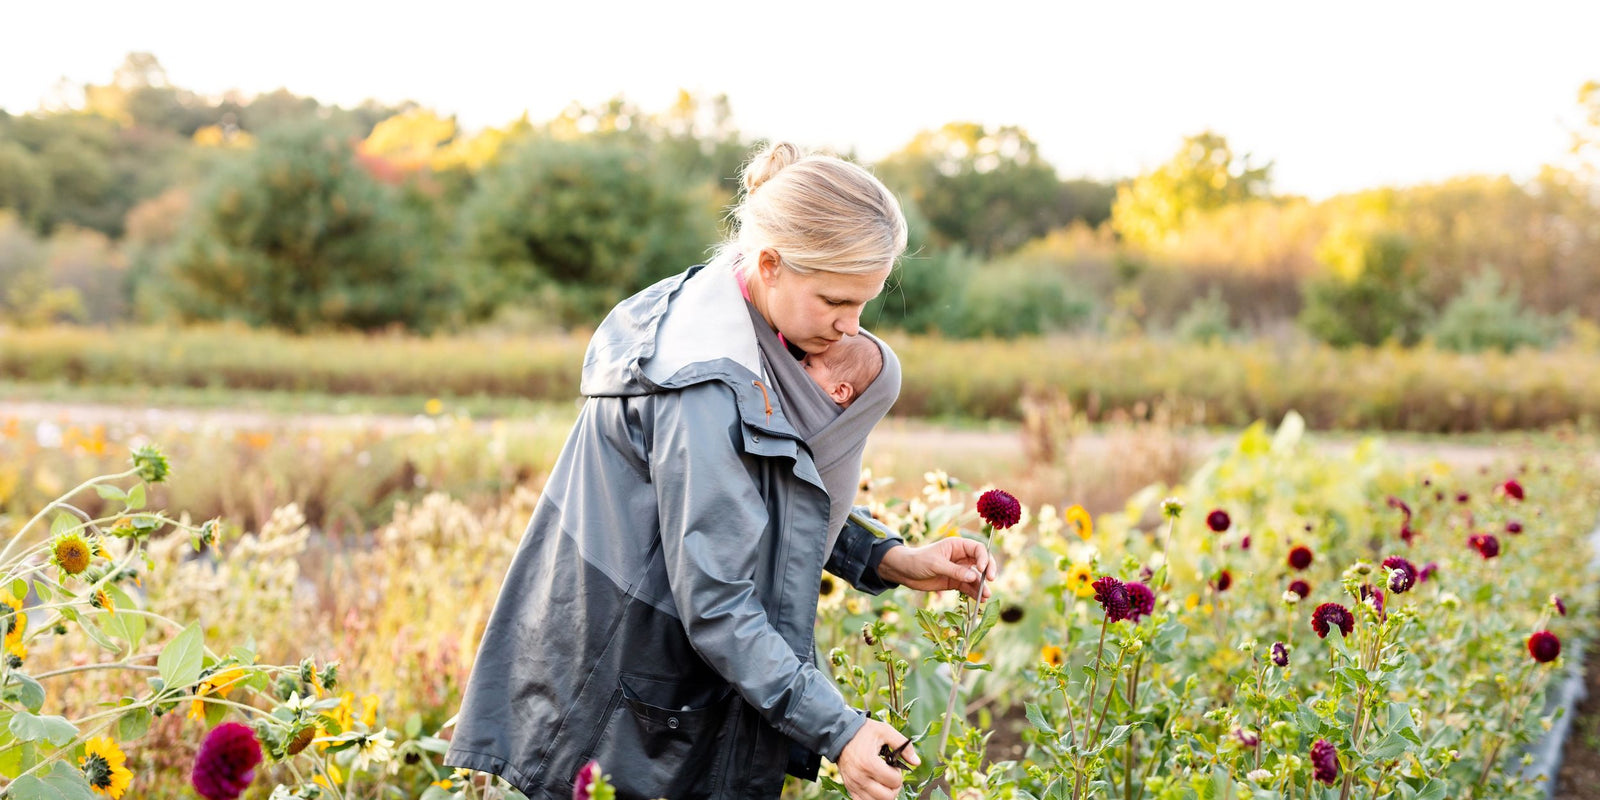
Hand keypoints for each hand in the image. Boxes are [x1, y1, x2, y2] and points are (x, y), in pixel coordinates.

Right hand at [837, 718, 918, 799]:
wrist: (840, 734)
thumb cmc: (864, 732)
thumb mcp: (885, 731)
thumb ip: (903, 746)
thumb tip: (917, 762)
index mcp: (869, 763)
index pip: (894, 781)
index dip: (898, 773)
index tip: (893, 765)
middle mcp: (860, 777)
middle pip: (887, 797)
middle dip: (894, 787)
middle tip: (891, 775)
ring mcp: (853, 784)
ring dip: (885, 794)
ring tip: (883, 781)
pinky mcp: (849, 788)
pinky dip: (873, 798)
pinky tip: (875, 787)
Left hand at [877, 538, 995, 600]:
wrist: (904, 572)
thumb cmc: (918, 561)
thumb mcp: (935, 564)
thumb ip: (954, 571)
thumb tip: (974, 577)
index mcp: (957, 546)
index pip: (978, 549)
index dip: (984, 558)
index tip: (983, 569)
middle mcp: (961, 557)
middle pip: (982, 563)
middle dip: (988, 571)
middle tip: (991, 580)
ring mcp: (959, 570)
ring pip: (976, 577)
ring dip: (982, 586)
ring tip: (985, 596)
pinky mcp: (955, 582)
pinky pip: (968, 587)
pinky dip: (974, 593)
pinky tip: (980, 599)